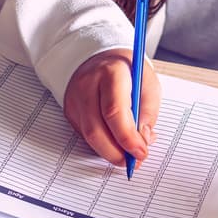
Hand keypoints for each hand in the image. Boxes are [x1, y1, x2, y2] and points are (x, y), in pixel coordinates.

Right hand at [64, 48, 160, 166]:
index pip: (114, 112)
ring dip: (109, 152)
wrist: (100, 56)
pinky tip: (115, 143)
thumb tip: (143, 141)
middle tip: (133, 162)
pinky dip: (102, 144)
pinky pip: (84, 135)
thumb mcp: (147, 83)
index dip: (128, 138)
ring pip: (88, 136)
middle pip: (96, 129)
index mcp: (110, 73)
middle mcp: (87, 85)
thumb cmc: (128, 70)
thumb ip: (148, 112)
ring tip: (126, 156)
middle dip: (116, 152)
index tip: (141, 152)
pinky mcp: (70, 110)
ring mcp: (75, 98)